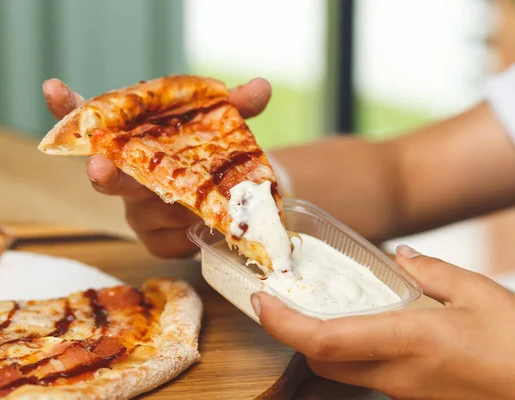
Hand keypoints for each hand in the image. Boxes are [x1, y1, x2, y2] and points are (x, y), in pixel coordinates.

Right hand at [43, 78, 271, 257]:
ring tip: (209, 200)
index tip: (52, 88)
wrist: (231, 197)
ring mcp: (137, 212)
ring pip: (150, 210)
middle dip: (102, 172)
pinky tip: (203, 227)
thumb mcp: (226, 127)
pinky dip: (192, 232)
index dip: (70, 109)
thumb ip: (239, 107)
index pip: (96, 122)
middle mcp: (128, 177)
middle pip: (107, 177)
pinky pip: (170, 240)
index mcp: (136, 143)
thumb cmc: (213, 155)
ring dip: (178, 205)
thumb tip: (260, 87)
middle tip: (99, 167)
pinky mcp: (154, 241)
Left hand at [251, 245, 514, 399]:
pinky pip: (371, 377)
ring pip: (343, 371)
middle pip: (321, 361)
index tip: (261, 301)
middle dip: (296, 333)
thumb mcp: (480, 295)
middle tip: (288, 301)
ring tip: (325, 308)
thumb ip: (433, 272)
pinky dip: (356, 353)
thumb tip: (402, 258)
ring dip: (325, 343)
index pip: (323, 340)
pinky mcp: (416, 399)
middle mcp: (397, 374)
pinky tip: (372, 329)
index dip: (282, 324)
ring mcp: (405, 393)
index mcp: (408, 340)